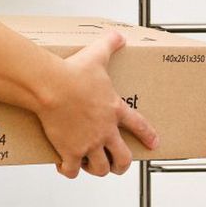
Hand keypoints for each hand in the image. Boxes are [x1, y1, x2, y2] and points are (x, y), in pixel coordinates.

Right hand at [37, 31, 161, 178]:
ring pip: (100, 168)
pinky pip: (72, 170)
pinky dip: (69, 171)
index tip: (154, 144)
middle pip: (123, 158)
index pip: (139, 126)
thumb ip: (109, 44)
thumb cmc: (73, 72)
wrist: (52, 86)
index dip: (148, 136)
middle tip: (117, 165)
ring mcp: (88, 143)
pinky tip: (65, 167)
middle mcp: (105, 130)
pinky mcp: (69, 150)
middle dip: (122, 165)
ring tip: (90, 165)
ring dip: (96, 169)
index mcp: (115, 110)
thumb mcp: (97, 55)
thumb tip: (118, 35)